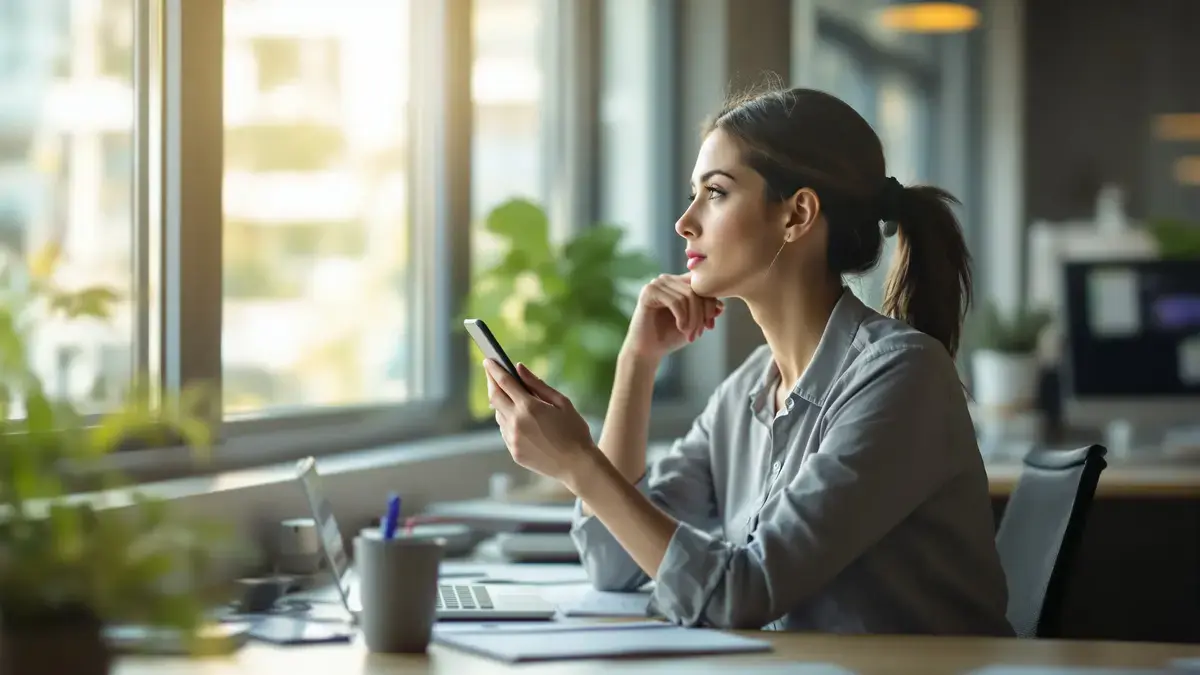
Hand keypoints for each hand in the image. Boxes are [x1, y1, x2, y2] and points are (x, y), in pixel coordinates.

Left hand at [484, 360, 598, 484]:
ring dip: (502, 404)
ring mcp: (513, 439)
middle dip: (491, 383)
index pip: (505, 382)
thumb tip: (519, 368)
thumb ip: (538, 384)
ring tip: (512, 398)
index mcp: (529, 407)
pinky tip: (521, 420)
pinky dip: (509, 421)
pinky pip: (505, 431)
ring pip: (499, 415)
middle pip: (494, 397)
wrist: (577, 465)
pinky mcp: (514, 452)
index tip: (488, 360)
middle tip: (491, 373)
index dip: (494, 370)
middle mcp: (516, 422)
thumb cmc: (574, 430)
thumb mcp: (562, 402)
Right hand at [624, 273, 722, 360]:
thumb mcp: (694, 323)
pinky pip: (675, 301)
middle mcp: (668, 279)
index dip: (711, 304)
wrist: (647, 351)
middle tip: (700, 333)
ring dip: (693, 319)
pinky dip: (682, 318)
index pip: (703, 285)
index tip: (710, 326)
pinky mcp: (649, 291)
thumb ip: (707, 312)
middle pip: (697, 290)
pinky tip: (681, 329)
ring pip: (688, 296)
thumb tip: (721, 306)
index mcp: (679, 283)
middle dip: (702, 315)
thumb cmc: (670, 337)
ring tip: (690, 335)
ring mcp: (657, 283)